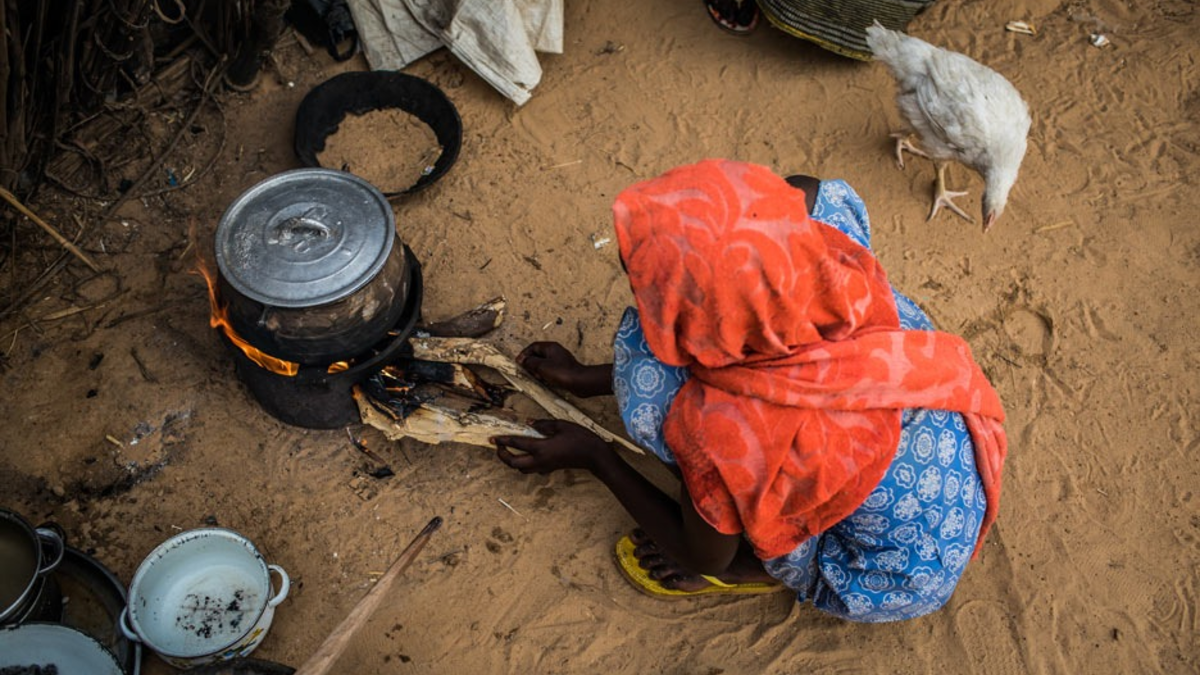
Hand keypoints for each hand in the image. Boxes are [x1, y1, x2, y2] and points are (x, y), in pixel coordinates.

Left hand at [493, 420, 612, 474]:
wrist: (594, 456)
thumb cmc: (580, 438)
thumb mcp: (561, 425)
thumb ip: (543, 424)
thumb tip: (528, 423)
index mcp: (541, 448)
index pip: (516, 444)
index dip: (502, 440)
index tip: (492, 439)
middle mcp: (540, 460)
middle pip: (513, 463)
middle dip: (502, 455)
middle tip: (498, 446)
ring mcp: (545, 466)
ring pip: (521, 469)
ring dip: (512, 461)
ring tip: (509, 451)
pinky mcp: (551, 468)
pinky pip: (532, 469)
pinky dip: (525, 464)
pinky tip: (528, 455)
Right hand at [517, 342, 589, 392]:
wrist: (579, 382)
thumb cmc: (563, 372)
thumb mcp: (541, 366)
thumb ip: (530, 362)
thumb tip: (523, 360)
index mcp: (550, 347)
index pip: (533, 346)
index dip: (525, 354)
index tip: (519, 362)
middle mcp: (555, 352)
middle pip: (538, 354)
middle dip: (531, 363)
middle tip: (528, 371)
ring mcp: (559, 361)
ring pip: (543, 363)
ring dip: (538, 370)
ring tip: (537, 377)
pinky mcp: (563, 369)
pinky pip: (549, 370)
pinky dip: (545, 374)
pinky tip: (544, 381)